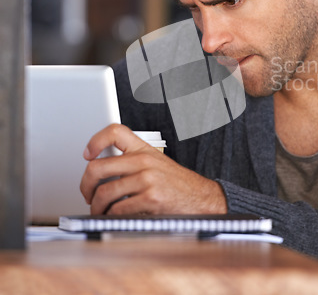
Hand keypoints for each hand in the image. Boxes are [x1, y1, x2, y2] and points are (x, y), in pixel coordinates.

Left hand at [80, 124, 227, 214]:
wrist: (200, 197)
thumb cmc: (176, 183)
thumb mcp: (156, 162)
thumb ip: (132, 161)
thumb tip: (102, 170)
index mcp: (144, 149)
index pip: (114, 132)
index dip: (95, 141)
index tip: (87, 154)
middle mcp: (144, 161)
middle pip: (98, 167)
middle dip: (85, 185)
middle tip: (87, 193)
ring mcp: (147, 179)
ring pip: (104, 192)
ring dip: (96, 206)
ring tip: (100, 210)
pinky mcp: (150, 198)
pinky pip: (118, 209)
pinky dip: (111, 216)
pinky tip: (114, 216)